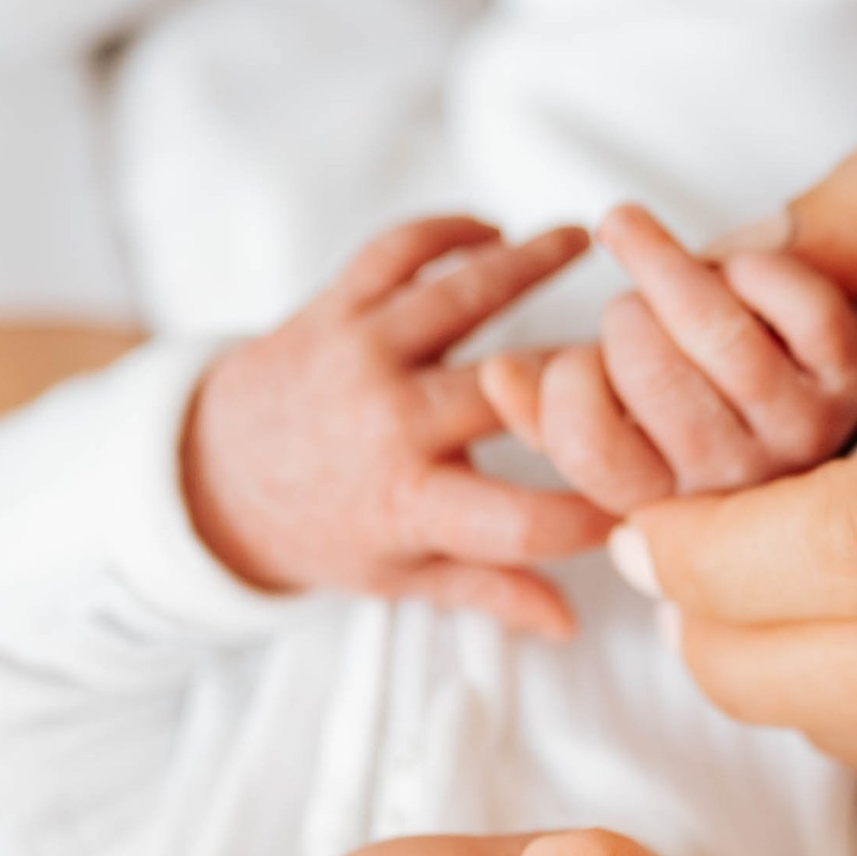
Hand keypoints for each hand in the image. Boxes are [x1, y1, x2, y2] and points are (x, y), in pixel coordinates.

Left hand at [182, 217, 612, 638]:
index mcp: (406, 504)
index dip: (592, 512)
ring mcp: (357, 356)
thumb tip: (572, 624)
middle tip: (644, 344)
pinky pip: (396, 251)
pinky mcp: (331, 307)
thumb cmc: (320, 529)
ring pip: (461, 295)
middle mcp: (386, 425)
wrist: (210, 474)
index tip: (646, 491)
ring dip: (531, 261)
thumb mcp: (397, 576)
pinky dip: (446, 231)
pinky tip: (492, 232)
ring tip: (586, 238)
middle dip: (586, 369)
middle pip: (509, 390)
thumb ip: (488, 590)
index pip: (520, 520)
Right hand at [477, 203, 856, 511]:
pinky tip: (738, 268)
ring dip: (673, 270)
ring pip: (718, 334)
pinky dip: (758, 266)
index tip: (573, 360)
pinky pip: (798, 305)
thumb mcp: (603, 411)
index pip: (590, 450)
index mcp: (666, 507)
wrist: (817, 378)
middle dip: (623, 319)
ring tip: (656, 257)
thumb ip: (542, 407)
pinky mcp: (853, 375)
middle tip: (629, 313)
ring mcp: (802, 430)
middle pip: (649, 374)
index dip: (563, 385)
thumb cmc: (693, 392)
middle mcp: (737, 483)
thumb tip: (497, 375)